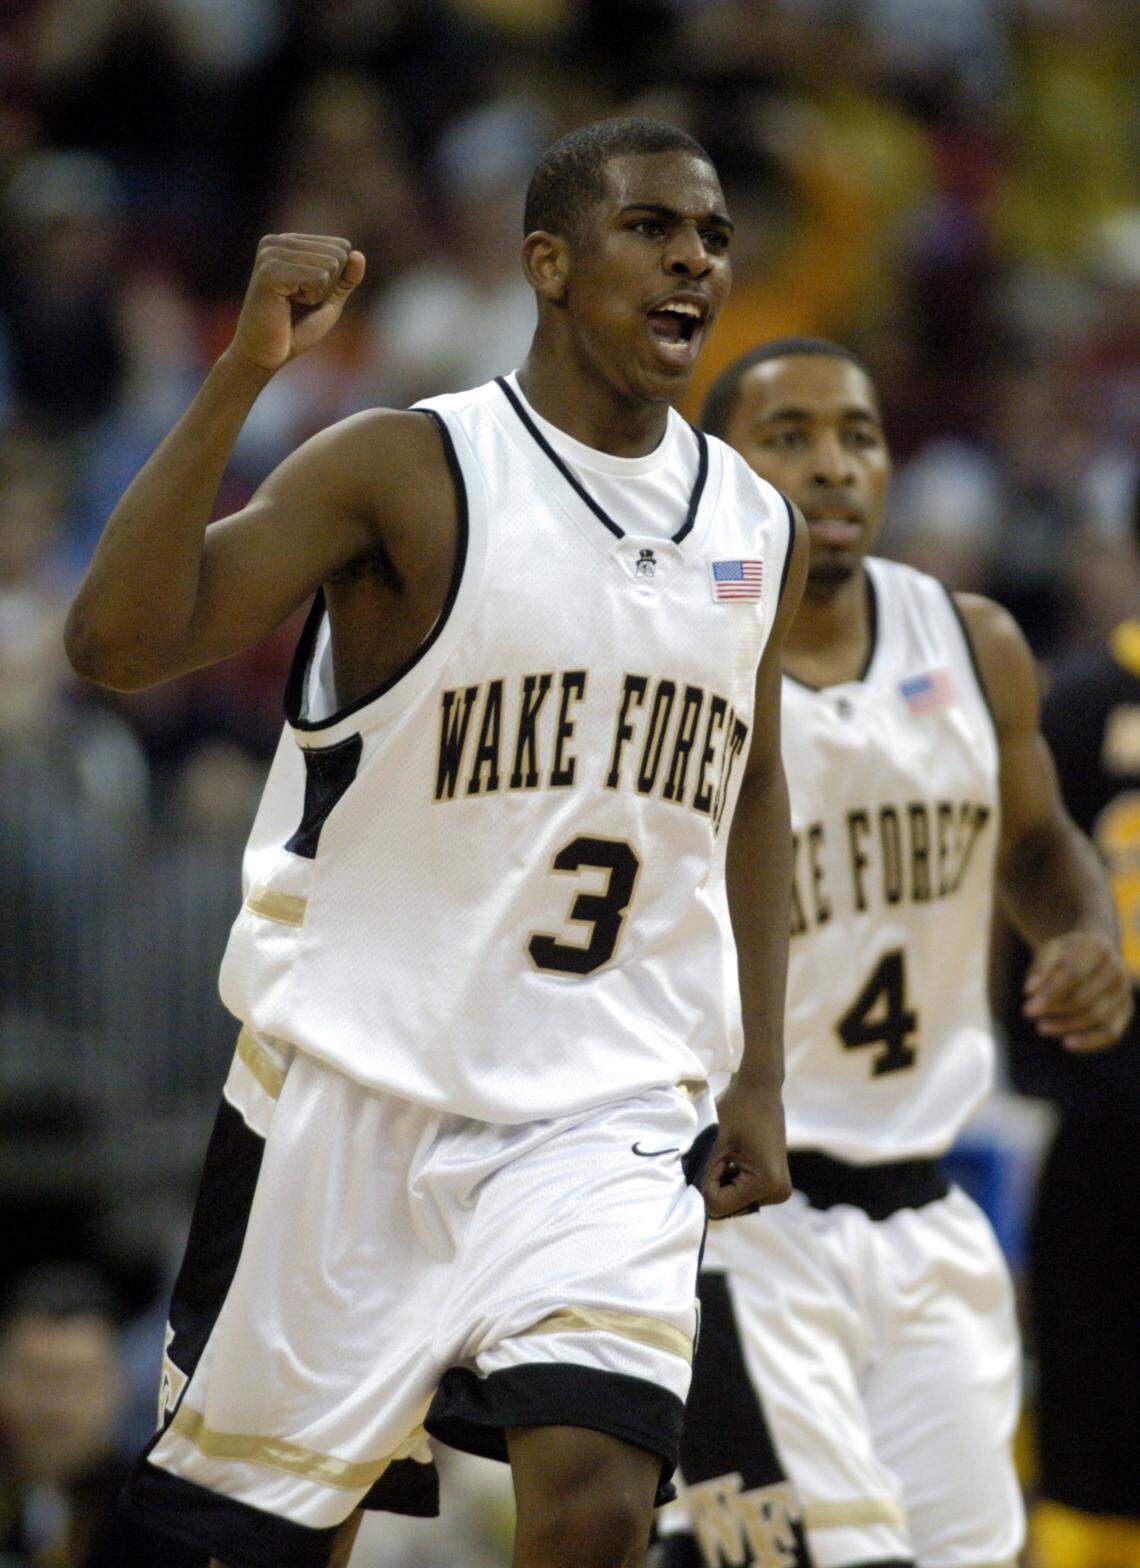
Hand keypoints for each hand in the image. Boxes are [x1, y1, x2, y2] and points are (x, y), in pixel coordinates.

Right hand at [229, 234, 365, 372]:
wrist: (264, 355)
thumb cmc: (295, 329)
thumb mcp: (329, 301)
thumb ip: (346, 278)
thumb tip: (358, 254)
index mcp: (288, 242)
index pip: (341, 247)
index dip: (335, 281)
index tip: (305, 295)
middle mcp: (277, 242)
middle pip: (338, 254)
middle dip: (327, 288)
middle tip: (298, 303)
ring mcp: (272, 253)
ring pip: (330, 265)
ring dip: (317, 294)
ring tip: (291, 303)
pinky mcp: (271, 270)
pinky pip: (319, 278)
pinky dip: (311, 298)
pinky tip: (286, 304)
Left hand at [702, 1076, 790, 1219]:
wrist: (759, 1088)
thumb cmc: (735, 1108)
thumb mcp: (713, 1141)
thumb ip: (701, 1173)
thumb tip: (688, 1201)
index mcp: (767, 1183)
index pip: (718, 1206)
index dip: (703, 1183)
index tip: (708, 1155)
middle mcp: (778, 1193)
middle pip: (727, 1208)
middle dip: (712, 1185)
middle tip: (717, 1153)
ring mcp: (778, 1191)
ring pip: (732, 1203)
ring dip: (719, 1183)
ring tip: (724, 1154)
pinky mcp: (774, 1185)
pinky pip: (741, 1195)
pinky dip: (729, 1180)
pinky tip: (731, 1157)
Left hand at [1023, 930, 1133, 1050]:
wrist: (1092, 953)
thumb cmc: (1065, 953)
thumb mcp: (1049, 952)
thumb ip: (1041, 970)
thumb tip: (1030, 993)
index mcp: (1098, 947)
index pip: (1074, 975)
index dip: (1050, 994)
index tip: (1028, 1010)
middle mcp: (1117, 968)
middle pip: (1085, 998)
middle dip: (1055, 1010)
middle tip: (1029, 1014)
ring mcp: (1124, 990)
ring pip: (1097, 1017)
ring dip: (1067, 1026)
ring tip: (1041, 1027)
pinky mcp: (1125, 1010)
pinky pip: (1111, 1033)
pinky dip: (1090, 1041)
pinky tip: (1067, 1043)